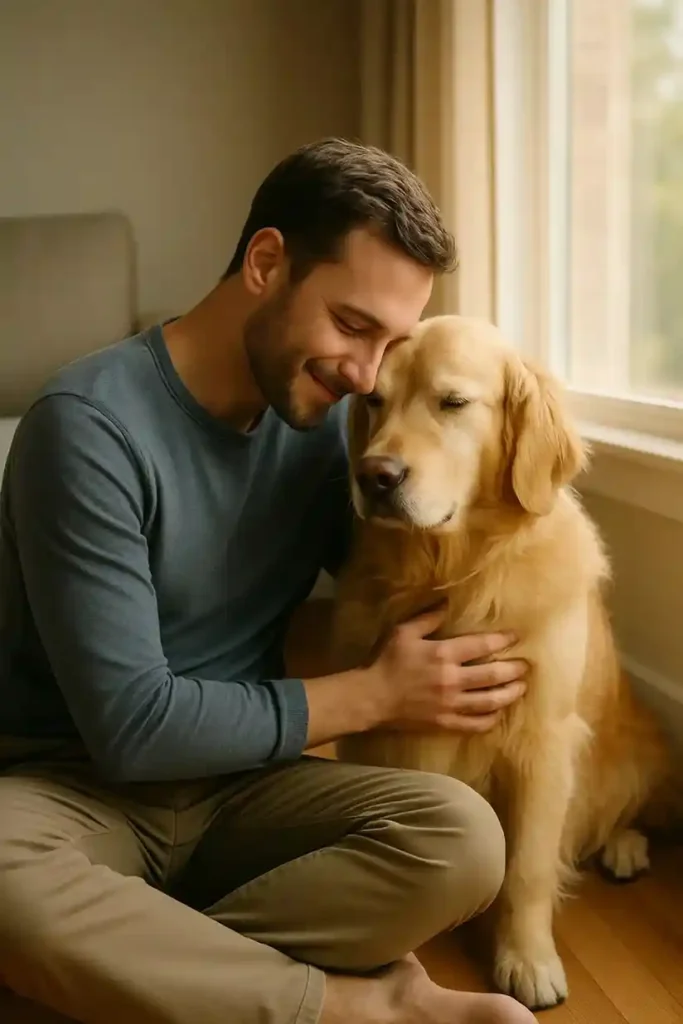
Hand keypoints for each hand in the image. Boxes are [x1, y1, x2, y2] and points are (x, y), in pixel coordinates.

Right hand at [367, 605, 526, 733]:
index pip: (482, 645)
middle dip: (514, 670)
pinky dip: (491, 719)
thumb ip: (427, 618)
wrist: (371, 697)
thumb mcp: (403, 632)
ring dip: (509, 694)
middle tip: (526, 666)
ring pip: (490, 701)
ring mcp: (451, 704)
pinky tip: (498, 713)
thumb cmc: (385, 661)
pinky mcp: (446, 723)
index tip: (515, 637)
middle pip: (493, 675)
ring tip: (521, 688)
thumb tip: (447, 603)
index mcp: (443, 654)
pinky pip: (475, 724)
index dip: (502, 640)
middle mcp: (453, 680)